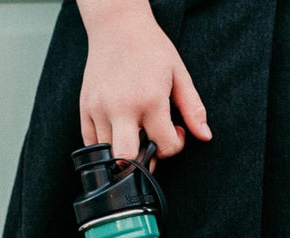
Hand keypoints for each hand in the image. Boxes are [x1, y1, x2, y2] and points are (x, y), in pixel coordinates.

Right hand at [78, 0, 210, 158]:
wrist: (117, 25)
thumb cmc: (150, 48)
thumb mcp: (179, 74)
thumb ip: (193, 109)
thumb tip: (205, 136)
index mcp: (149, 99)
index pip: (164, 146)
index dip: (174, 146)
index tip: (175, 131)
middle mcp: (121, 107)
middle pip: (127, 158)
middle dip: (143, 161)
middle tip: (151, 143)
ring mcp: (99, 108)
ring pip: (109, 153)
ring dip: (126, 150)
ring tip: (137, 130)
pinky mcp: (85, 107)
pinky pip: (91, 142)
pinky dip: (107, 144)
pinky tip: (120, 128)